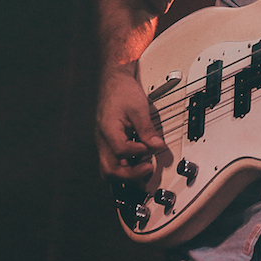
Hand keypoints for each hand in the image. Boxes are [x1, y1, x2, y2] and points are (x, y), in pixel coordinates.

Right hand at [95, 61, 167, 181]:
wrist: (114, 82)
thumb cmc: (123, 92)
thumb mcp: (138, 108)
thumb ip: (147, 129)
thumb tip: (157, 146)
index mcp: (108, 130)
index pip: (120, 150)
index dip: (138, 151)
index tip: (151, 146)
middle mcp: (103, 142)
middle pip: (109, 171)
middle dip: (129, 176)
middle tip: (149, 169)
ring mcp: (105, 145)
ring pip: (109, 171)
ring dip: (127, 177)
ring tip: (145, 172)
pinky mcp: (110, 145)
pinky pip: (114, 164)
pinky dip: (126, 170)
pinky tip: (140, 169)